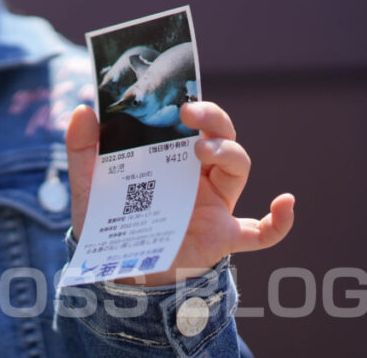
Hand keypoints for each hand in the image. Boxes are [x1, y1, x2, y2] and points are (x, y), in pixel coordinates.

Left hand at [66, 101, 294, 285]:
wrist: (114, 271)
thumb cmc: (108, 221)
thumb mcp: (88, 183)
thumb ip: (81, 147)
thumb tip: (83, 108)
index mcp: (170, 157)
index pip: (193, 122)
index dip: (195, 104)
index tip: (179, 95)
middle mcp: (197, 176)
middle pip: (221, 136)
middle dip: (213, 119)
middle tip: (189, 113)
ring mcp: (214, 205)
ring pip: (238, 167)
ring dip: (228, 152)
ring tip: (202, 150)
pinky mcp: (222, 237)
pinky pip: (262, 232)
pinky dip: (280, 221)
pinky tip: (285, 203)